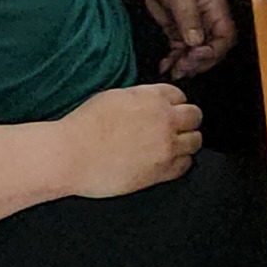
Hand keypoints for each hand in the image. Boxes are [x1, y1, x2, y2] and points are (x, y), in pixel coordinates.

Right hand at [57, 83, 202, 194]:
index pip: (181, 95)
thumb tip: (149, 102)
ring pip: (195, 141)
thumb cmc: (84, 125)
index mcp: (153, 97)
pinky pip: (185, 165)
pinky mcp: (162, 171)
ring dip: (186, 142)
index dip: (174, 104)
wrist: (71, 154)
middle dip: (186, 121)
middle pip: (195, 116)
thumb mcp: (115, 96)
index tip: (168, 111)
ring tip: (172, 146)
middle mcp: (165, 119)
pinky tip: (166, 162)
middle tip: (175, 129)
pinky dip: (179, 163)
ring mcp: (166, 146)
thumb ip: (140, 98)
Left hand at [140, 0, 237, 78]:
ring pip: (194, 53)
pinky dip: (173, 59)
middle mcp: (206, 19)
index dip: (214, 51)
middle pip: (211, 49)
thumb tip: (196, 42)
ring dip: (185, 64)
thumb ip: (189, 19)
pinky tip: (165, 65)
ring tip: (172, 71)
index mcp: (216, 9)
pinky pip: (179, 49)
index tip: (196, 54)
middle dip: (198, 62)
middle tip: (182, 68)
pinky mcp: (176, 27)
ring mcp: (191, 24)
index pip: (224, 38)